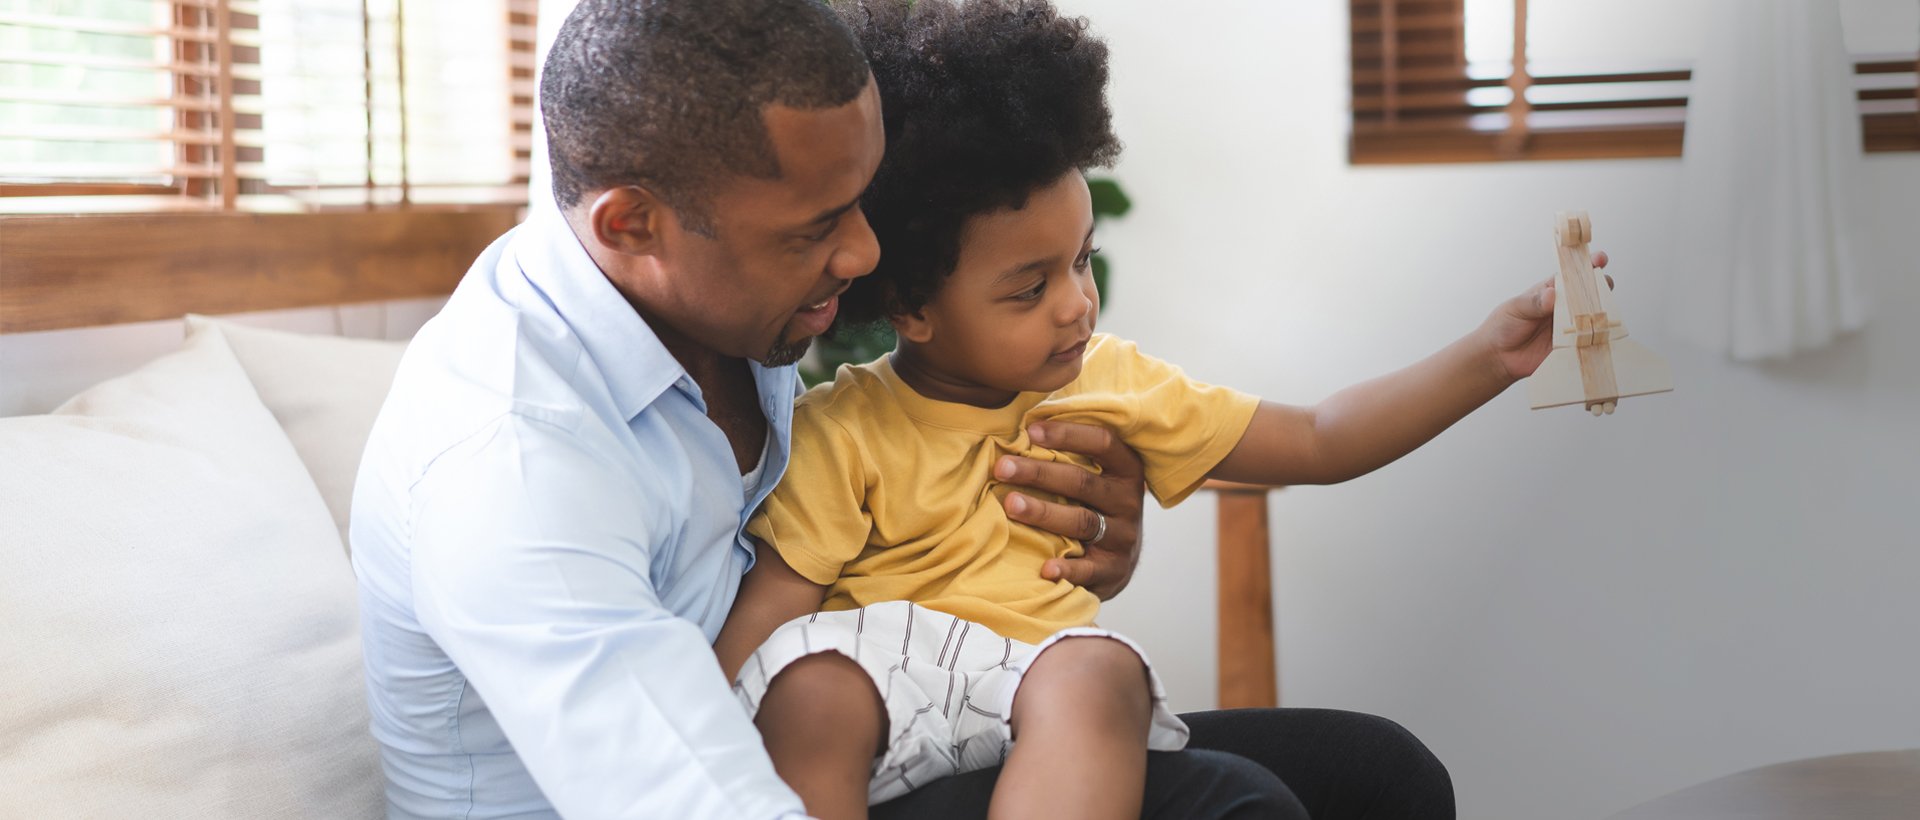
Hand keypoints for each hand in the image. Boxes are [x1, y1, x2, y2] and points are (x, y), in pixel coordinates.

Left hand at [992, 421, 1145, 599]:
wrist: (1119, 562)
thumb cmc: (1094, 507)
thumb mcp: (1097, 478)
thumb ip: (1072, 455)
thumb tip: (1023, 424)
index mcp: (1126, 470)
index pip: (1102, 443)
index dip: (1068, 434)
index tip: (1030, 430)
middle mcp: (1128, 502)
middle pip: (1082, 482)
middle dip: (1039, 473)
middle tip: (1002, 468)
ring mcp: (1124, 537)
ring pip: (1081, 521)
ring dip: (1044, 512)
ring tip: (1011, 504)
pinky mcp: (1114, 570)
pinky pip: (1090, 569)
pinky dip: (1068, 569)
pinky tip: (1045, 568)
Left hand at [1482, 251, 1611, 380]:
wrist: (1498, 357)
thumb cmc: (1502, 326)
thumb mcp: (1515, 309)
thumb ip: (1533, 303)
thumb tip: (1550, 295)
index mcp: (1551, 290)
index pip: (1572, 274)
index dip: (1588, 264)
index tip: (1600, 259)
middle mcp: (1564, 307)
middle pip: (1590, 293)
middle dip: (1603, 287)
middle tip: (1604, 288)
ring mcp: (1569, 326)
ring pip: (1594, 317)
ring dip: (1602, 314)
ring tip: (1600, 313)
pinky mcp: (1570, 346)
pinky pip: (1587, 341)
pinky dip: (1595, 339)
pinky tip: (1597, 337)